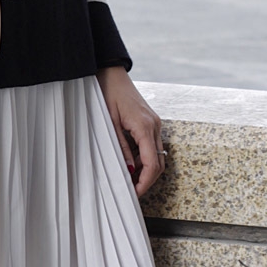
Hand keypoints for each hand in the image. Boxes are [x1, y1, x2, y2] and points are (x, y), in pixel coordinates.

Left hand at [96, 66, 164, 196]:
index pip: (152, 164)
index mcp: (144, 126)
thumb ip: (120, 147)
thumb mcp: (109, 122)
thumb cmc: (107, 92)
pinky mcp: (150, 121)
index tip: (134, 194)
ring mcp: (154, 123)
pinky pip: (152, 144)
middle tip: (131, 190)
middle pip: (159, 162)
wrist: (111, 72)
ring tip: (128, 177)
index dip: (145, 182)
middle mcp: (154, 126)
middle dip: (147, 179)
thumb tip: (128, 170)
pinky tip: (130, 161)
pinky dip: (144, 156)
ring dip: (145, 168)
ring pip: (157, 154)